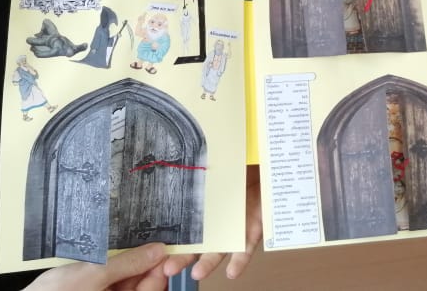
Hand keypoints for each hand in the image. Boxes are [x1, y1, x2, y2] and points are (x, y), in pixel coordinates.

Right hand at [24, 243, 169, 290]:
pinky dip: (117, 262)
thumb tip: (157, 251)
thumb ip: (127, 264)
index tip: (168, 244)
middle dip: (148, 260)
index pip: (153, 286)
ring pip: (130, 277)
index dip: (162, 265)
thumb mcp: (93, 276)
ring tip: (132, 237)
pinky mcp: (98, 289)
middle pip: (144, 281)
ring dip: (132, 259)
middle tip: (152, 235)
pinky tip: (115, 247)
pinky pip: (114, 277)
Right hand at [164, 165, 262, 280]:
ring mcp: (236, 225)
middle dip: (182, 257)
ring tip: (197, 273)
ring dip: (207, 263)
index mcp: (206, 201)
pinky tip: (231, 272)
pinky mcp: (255, 228)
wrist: (270, 157)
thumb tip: (186, 153)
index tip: (156, 246)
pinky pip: (246, 248)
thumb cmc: (243, 156)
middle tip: (168, 267)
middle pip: (197, 243)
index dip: (171, 237)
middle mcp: (218, 217)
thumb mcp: (221, 157)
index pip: (185, 224)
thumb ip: (204, 163)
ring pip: (219, 250)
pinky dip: (239, 261)